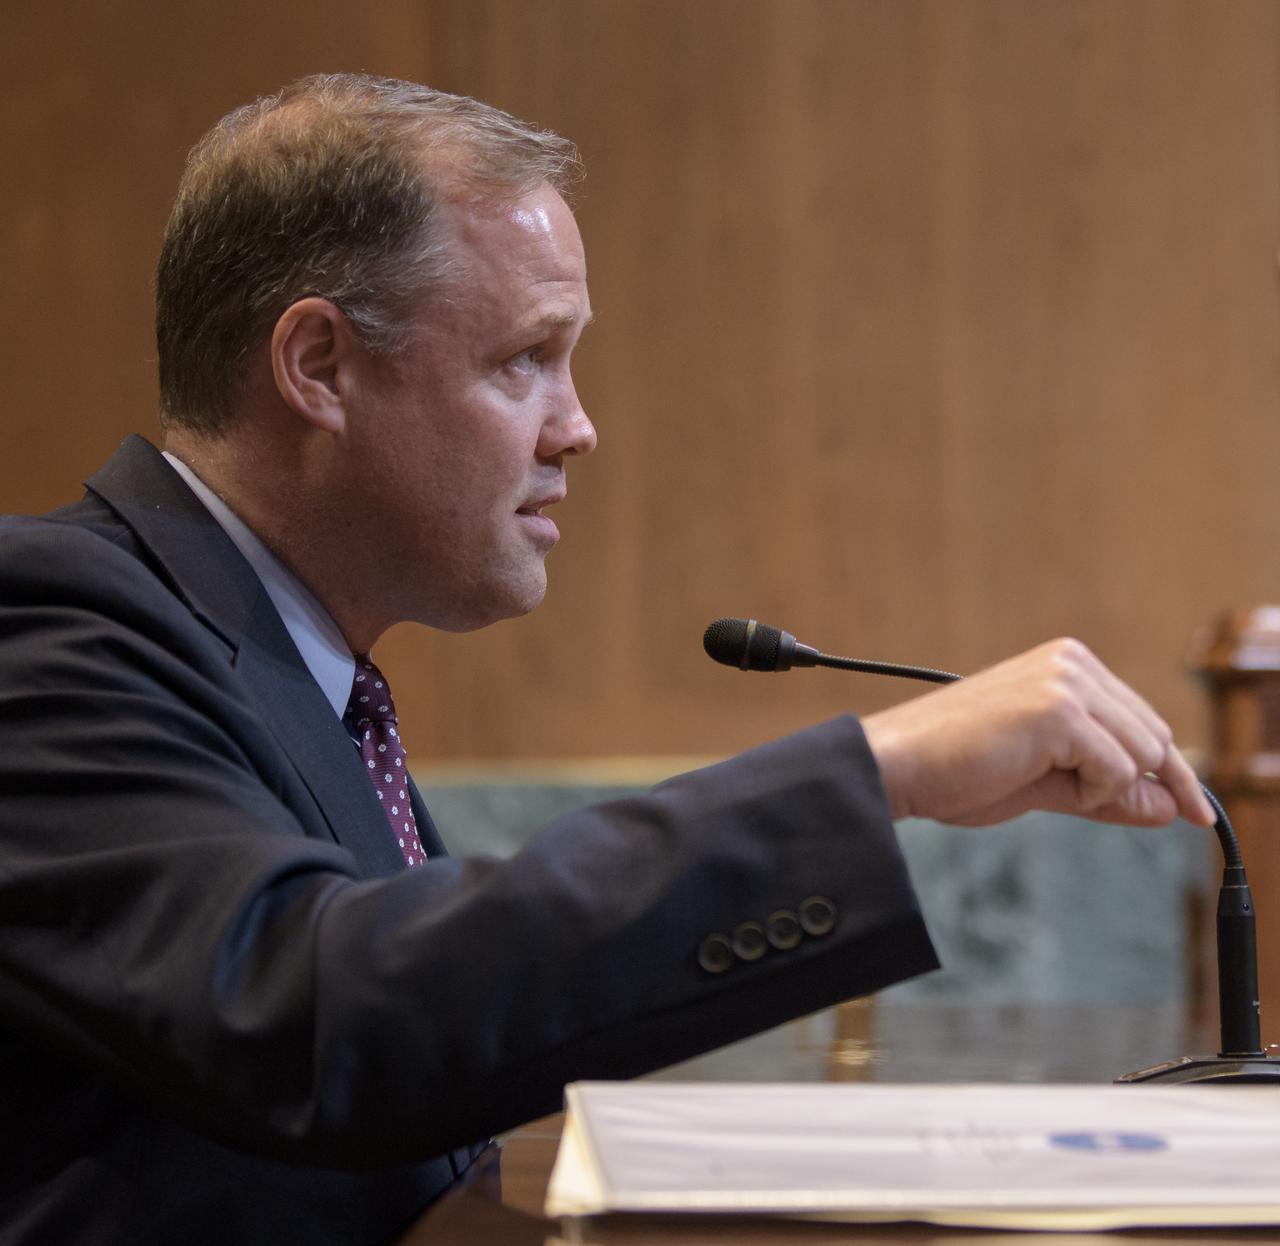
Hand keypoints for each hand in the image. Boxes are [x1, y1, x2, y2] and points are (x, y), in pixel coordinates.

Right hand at [861, 638, 1214, 827]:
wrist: (898, 767)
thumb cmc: (956, 771)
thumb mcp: (1047, 783)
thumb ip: (1108, 790)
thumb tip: (1169, 806)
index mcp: (1067, 665)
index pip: (1145, 722)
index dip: (1172, 773)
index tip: (1195, 812)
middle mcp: (1072, 662)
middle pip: (1154, 738)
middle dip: (1129, 784)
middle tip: (1069, 799)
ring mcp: (1066, 681)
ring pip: (1142, 755)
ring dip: (1099, 788)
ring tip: (1034, 779)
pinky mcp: (1059, 710)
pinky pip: (1116, 770)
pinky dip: (1086, 793)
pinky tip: (1032, 777)